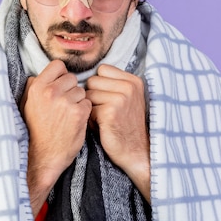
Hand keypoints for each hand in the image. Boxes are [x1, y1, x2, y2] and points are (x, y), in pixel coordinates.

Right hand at [20, 60, 91, 215]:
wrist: (43, 157)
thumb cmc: (35, 131)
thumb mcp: (26, 106)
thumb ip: (32, 87)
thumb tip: (36, 75)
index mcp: (37, 87)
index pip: (58, 65)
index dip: (61, 76)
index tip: (60, 87)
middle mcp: (51, 91)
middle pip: (71, 78)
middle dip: (70, 90)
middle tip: (63, 106)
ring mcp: (65, 102)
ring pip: (81, 91)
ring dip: (78, 101)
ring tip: (67, 116)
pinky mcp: (78, 113)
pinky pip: (88, 103)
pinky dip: (84, 112)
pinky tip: (75, 122)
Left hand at [85, 64, 150, 201]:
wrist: (135, 151)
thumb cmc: (124, 125)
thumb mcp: (126, 99)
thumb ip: (112, 84)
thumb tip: (85, 75)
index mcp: (133, 80)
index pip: (102, 69)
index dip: (99, 84)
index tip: (108, 98)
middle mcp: (129, 86)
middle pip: (92, 81)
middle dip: (93, 96)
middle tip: (105, 111)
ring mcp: (120, 98)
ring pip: (88, 95)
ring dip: (91, 107)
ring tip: (103, 119)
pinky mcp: (110, 111)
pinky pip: (88, 108)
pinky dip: (91, 119)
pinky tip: (102, 126)